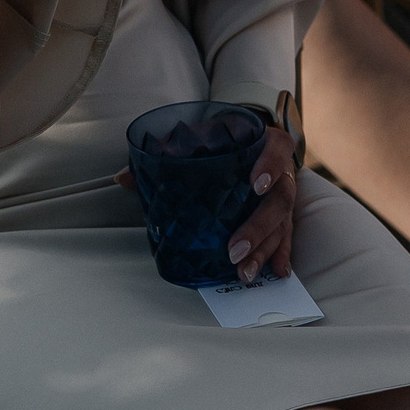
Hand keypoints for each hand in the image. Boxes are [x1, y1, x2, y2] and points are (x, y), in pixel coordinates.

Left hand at [112, 126, 301, 282]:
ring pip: (283, 222)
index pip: (277, 148)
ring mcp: (283, 193)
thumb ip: (165, 153)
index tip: (255, 185)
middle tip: (234, 251)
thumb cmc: (220, 139)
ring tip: (244, 272)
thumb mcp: (198, 137)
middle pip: (280, 196)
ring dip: (265, 249)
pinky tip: (277, 272)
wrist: (245, 139)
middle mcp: (281, 168)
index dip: (269, 165)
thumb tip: (123, 178)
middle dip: (258, 227)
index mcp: (263, 141)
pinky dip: (281, 253)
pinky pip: (287, 235)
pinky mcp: (283, 214)